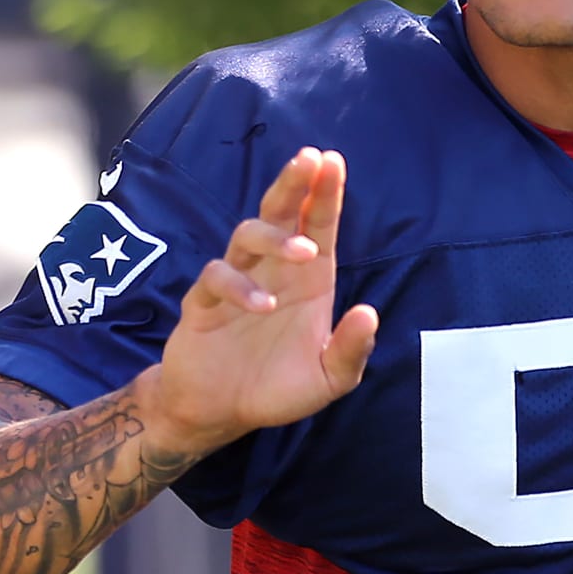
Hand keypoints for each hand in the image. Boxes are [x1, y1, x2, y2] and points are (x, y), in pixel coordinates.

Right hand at [146, 147, 377, 454]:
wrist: (218, 413)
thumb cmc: (277, 388)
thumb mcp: (327, 380)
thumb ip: (351, 351)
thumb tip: (369, 313)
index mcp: (307, 279)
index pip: (317, 225)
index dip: (324, 193)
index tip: (332, 160)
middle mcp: (272, 271)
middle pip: (279, 213)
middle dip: (294, 185)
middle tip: (309, 159)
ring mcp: (236, 282)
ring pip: (247, 236)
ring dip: (276, 237)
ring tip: (304, 251)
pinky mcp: (203, 303)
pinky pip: (217, 278)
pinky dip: (240, 288)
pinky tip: (264, 306)